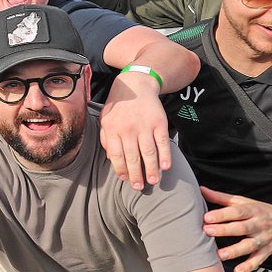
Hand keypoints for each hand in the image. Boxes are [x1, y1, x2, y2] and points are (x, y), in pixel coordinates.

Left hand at [98, 73, 171, 189]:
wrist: (135, 84)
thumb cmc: (118, 106)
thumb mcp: (105, 119)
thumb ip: (105, 138)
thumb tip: (111, 159)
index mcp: (112, 130)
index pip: (116, 155)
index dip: (120, 169)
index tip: (125, 180)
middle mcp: (128, 129)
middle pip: (132, 157)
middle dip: (136, 175)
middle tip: (139, 187)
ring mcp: (144, 126)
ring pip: (148, 152)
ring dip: (152, 169)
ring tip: (153, 181)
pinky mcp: (159, 122)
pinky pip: (162, 142)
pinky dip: (165, 156)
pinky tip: (166, 167)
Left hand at [200, 187, 271, 271]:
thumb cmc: (263, 211)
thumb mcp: (245, 202)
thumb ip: (222, 198)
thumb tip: (201, 190)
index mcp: (253, 210)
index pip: (237, 212)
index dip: (222, 214)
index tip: (207, 217)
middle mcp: (259, 224)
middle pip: (241, 228)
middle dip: (224, 230)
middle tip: (208, 231)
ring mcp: (263, 239)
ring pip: (249, 245)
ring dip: (235, 251)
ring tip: (220, 255)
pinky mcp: (267, 251)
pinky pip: (258, 260)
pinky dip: (248, 266)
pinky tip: (237, 271)